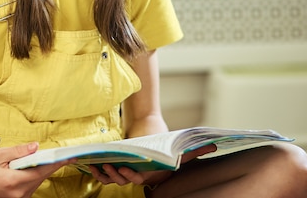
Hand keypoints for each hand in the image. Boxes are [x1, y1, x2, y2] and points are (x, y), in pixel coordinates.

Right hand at [0, 142, 74, 197]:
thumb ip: (18, 151)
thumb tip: (35, 146)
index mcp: (14, 180)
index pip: (41, 170)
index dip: (56, 163)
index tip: (69, 157)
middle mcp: (20, 192)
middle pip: (42, 176)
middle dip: (52, 164)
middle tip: (65, 155)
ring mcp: (20, 197)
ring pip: (39, 181)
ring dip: (43, 170)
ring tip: (50, 159)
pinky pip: (33, 185)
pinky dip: (36, 176)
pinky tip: (36, 168)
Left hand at [89, 144, 217, 186]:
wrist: (147, 126)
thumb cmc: (161, 137)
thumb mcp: (176, 144)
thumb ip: (193, 150)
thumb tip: (214, 147)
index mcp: (152, 173)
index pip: (142, 179)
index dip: (131, 175)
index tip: (124, 166)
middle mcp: (139, 174)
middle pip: (125, 180)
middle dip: (117, 174)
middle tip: (112, 165)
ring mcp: (126, 171)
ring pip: (114, 179)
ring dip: (106, 173)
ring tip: (101, 164)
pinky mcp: (116, 165)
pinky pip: (105, 174)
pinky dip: (98, 171)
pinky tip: (92, 165)